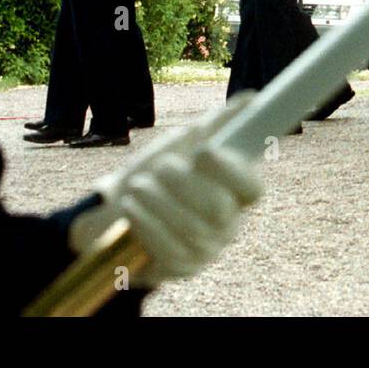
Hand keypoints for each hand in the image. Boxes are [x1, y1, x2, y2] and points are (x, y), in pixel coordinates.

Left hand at [69, 98, 262, 286]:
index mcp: (234, 191)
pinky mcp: (180, 268)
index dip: (232, 169)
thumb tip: (251, 99)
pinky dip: (145, 222)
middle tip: (159, 167)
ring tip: (137, 185)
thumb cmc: (157, 174)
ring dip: (155, 199)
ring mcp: (206, 249)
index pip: (252, 187)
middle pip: (217, 207)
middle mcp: (227, 223)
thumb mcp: (182, 144)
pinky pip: (166, 248)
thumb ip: (216, 125)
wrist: (116, 212)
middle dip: (181, 181)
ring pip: (188, 227)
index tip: (203, 151)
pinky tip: (131, 209)